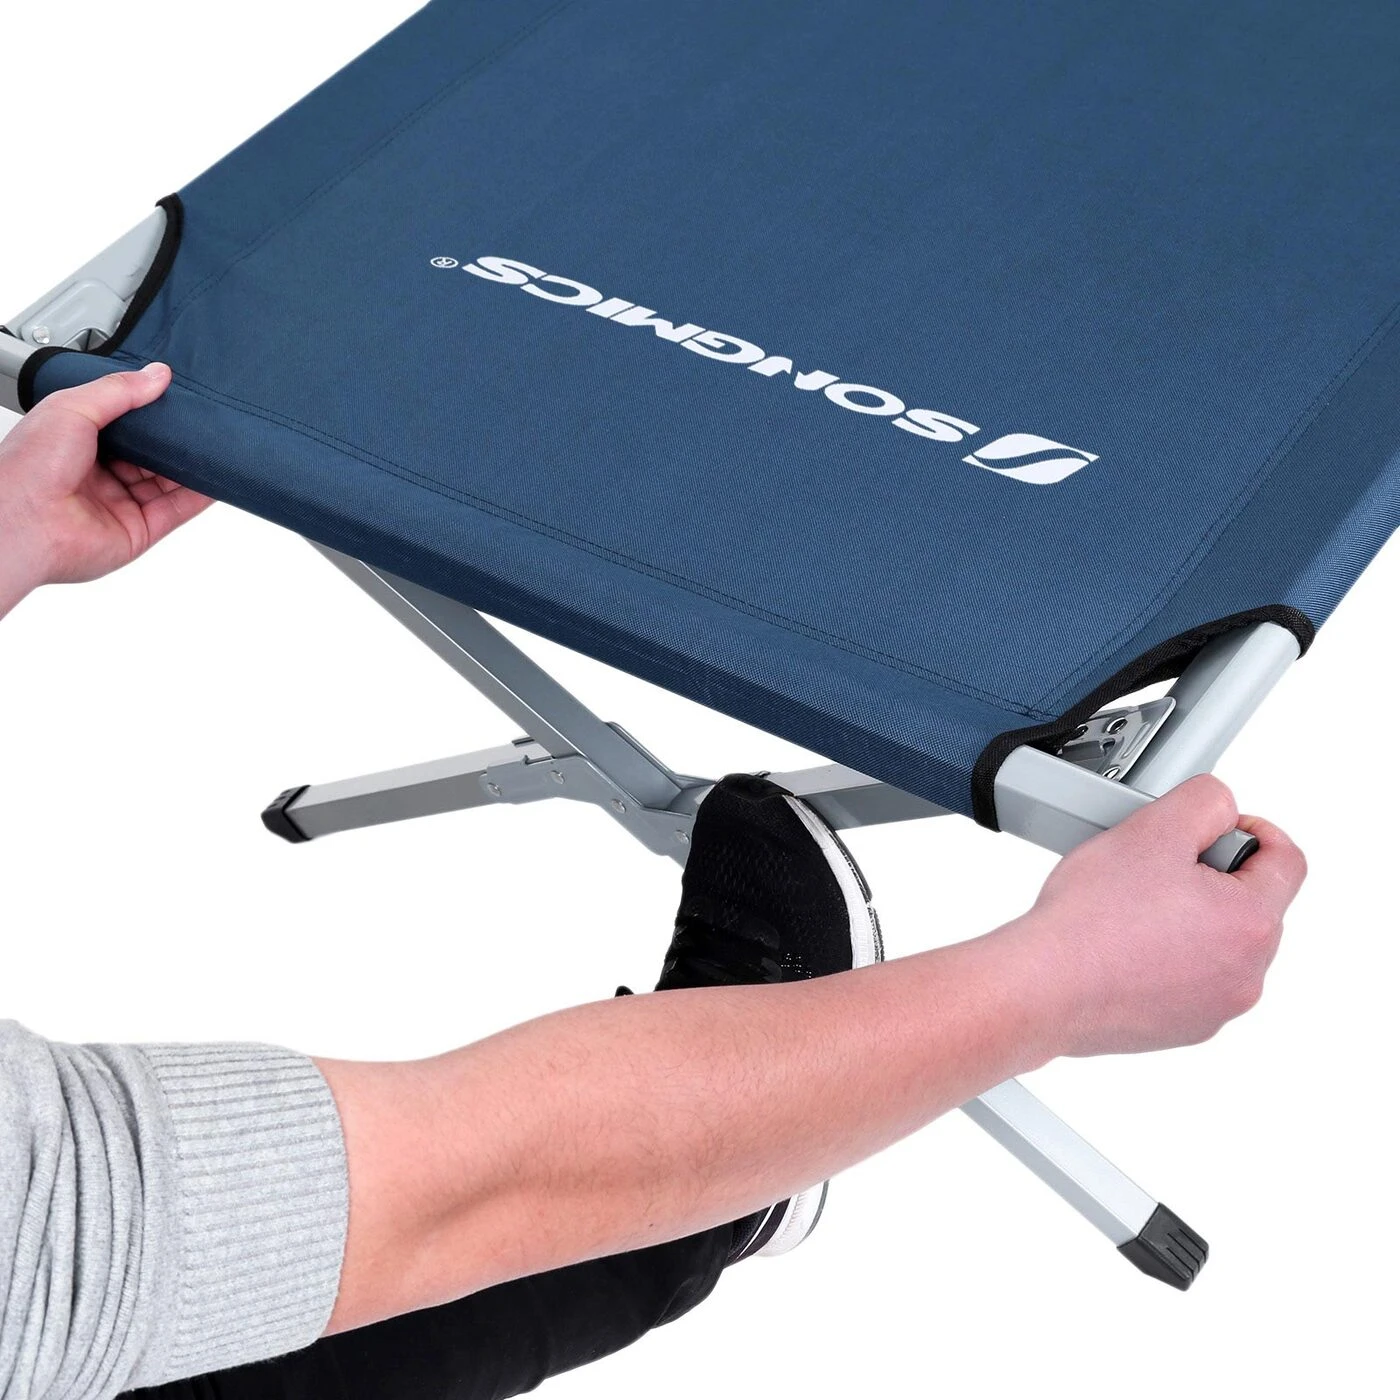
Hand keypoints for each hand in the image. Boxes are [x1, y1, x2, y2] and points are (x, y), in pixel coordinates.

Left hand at [0, 363, 211, 614]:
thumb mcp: (72, 407)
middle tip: (202, 421)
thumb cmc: (27, 468)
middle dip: (176, 440)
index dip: (151, 411)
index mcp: (76, 442)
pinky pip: (177, 510)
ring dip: (192, 466)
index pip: (126, 424)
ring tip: (217, 445)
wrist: (24, 522)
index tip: (177, 396)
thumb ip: (119, 390)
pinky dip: (200, 495)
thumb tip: (157, 374)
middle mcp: (99, 474)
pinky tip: (216, 478)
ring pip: (168, 481)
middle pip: (151, 454)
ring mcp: (121, 503)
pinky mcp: (140, 530)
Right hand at [1009, 774, 1306, 1056]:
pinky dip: (1168, 959)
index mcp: (1252, 922)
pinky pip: (1192, 981)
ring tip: (1134, 908)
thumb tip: (1223, 807)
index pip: (1288, 861)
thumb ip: (1205, 802)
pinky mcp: (1184, 1028)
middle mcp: (1248, 974)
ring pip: (1221, 945)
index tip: (1223, 827)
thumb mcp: (1152, 828)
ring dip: (1191, 920)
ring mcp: (1216, 1007)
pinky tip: (1125, 944)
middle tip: (1159, 866)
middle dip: (1213, 878)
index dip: (1255, 830)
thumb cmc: (1091, 917)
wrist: (1043, 985)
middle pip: (1251, 905)